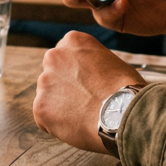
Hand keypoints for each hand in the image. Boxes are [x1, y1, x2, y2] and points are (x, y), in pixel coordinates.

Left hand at [33, 32, 144, 153]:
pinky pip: (45, 116)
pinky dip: (57, 123)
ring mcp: (44, 81)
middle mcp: (53, 56)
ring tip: (84, 115)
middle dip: (65, 86)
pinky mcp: (39, 106)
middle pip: (54, 73)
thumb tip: (89, 75)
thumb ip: (91, 63)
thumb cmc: (125, 90)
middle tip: (84, 101)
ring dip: (61, 105)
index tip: (86, 83)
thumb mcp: (111, 61)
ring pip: (48, 96)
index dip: (77, 72)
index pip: (66, 55)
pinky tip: (77, 125)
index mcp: (73, 41)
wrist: (122, 114)